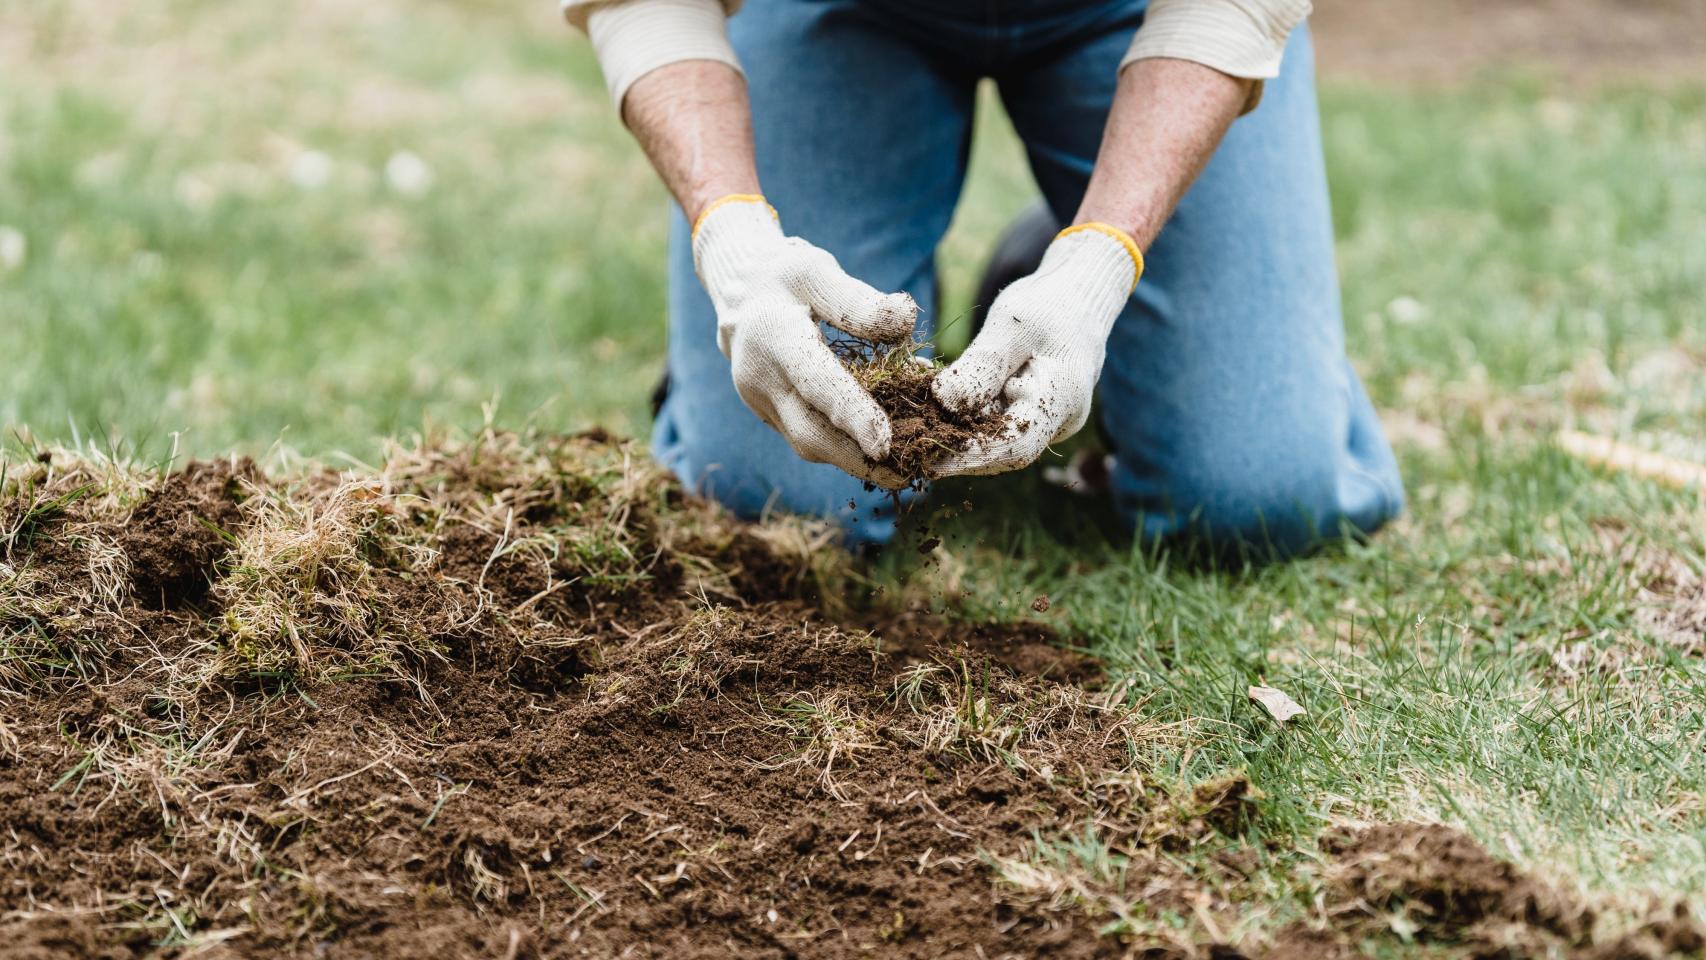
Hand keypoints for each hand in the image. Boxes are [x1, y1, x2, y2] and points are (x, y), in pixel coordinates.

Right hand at [693, 195, 918, 486]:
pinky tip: (874, 446)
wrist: (736, 290)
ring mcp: (758, 401)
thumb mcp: (817, 270)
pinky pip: (804, 435)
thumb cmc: (783, 274)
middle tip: (906, 473)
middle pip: (808, 432)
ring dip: (852, 459)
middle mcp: (759, 377)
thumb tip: (906, 320)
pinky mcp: (766, 413)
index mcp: (772, 334)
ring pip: (806, 443)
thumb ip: (859, 300)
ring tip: (900, 465)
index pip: (815, 383)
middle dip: (856, 459)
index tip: (886, 444)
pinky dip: (840, 445)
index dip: (851, 416)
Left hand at [930, 224, 1141, 476]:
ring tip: (908, 413)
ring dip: (950, 427)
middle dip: (952, 446)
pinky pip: (990, 418)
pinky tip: (925, 391)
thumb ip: (982, 365)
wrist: (1077, 292)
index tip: (927, 459)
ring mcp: (1042, 418)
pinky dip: (958, 410)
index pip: (1014, 447)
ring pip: (991, 435)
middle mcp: (1056, 420)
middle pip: (1000, 449)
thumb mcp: (1013, 325)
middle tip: (904, 440)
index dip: (970, 459)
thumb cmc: (1050, 302)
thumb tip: (943, 402)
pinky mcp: (1025, 410)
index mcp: (1062, 399)